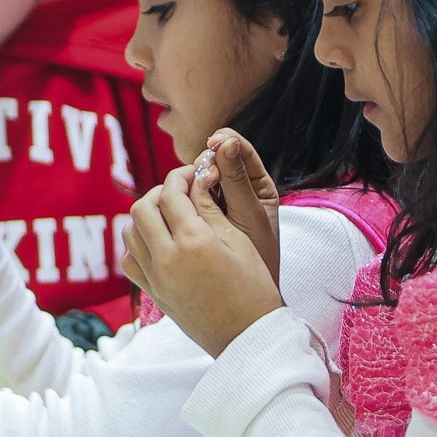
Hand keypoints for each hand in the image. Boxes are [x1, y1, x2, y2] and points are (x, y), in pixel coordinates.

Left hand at [123, 165, 285, 357]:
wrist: (249, 337)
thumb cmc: (254, 288)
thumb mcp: (240, 241)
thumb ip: (211, 209)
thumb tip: (197, 179)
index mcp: (194, 242)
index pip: (170, 194)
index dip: (179, 177)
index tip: (192, 173)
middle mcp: (168, 259)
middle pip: (142, 208)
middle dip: (158, 193)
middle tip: (179, 192)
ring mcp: (156, 278)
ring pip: (129, 233)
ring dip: (145, 217)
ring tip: (169, 215)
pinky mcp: (153, 294)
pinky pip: (129, 261)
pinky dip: (137, 245)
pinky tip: (159, 243)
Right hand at [197, 129, 282, 281]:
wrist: (247, 295)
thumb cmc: (258, 256)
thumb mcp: (249, 214)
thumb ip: (237, 181)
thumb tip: (226, 141)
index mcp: (258, 184)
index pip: (238, 149)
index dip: (225, 141)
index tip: (214, 142)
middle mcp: (236, 189)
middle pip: (215, 159)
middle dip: (205, 161)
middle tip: (201, 174)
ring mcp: (216, 202)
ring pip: (198, 178)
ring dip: (191, 179)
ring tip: (190, 191)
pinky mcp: (199, 215)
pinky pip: (188, 198)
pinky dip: (183, 196)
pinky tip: (178, 202)